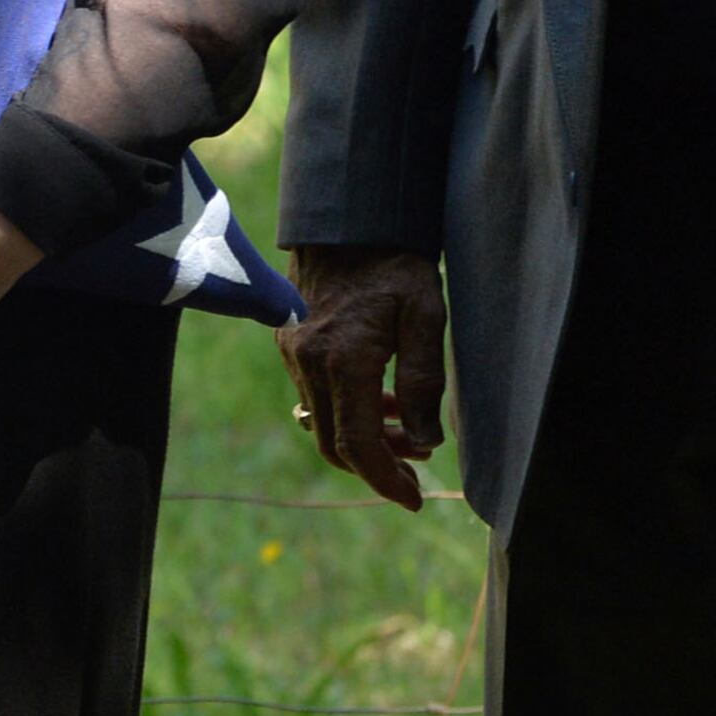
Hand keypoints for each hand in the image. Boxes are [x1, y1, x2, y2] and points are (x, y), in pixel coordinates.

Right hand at [279, 245, 446, 511]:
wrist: (349, 216)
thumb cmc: (396, 263)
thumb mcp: (427, 316)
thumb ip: (425, 382)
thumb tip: (425, 441)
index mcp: (344, 359)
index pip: (358, 443)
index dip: (385, 480)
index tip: (413, 499)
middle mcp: (309, 361)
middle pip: (334, 443)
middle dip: (376, 467)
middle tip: (414, 474)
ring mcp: (294, 352)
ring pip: (323, 421)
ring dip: (364, 437)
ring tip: (407, 430)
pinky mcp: (289, 342)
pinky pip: (314, 396)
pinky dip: (346, 410)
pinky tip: (380, 397)